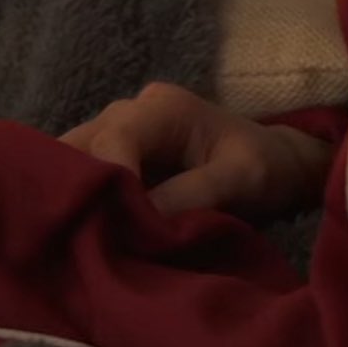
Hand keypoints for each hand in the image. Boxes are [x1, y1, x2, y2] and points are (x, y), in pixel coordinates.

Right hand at [59, 81, 333, 223]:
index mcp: (162, 108)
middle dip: (77, 191)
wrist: (275, 165)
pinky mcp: (114, 157)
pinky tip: (78, 232)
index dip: (107, 182)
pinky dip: (78, 201)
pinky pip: (81, 174)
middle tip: (78, 238)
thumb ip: (193, 194)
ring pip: (72, 159)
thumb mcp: (241, 180)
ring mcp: (117, 132)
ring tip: (74, 238)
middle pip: (80, 145)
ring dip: (73, 197)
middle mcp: (129, 111)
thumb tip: (140, 221)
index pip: (115, 139)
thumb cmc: (264, 168)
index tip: (113, 229)